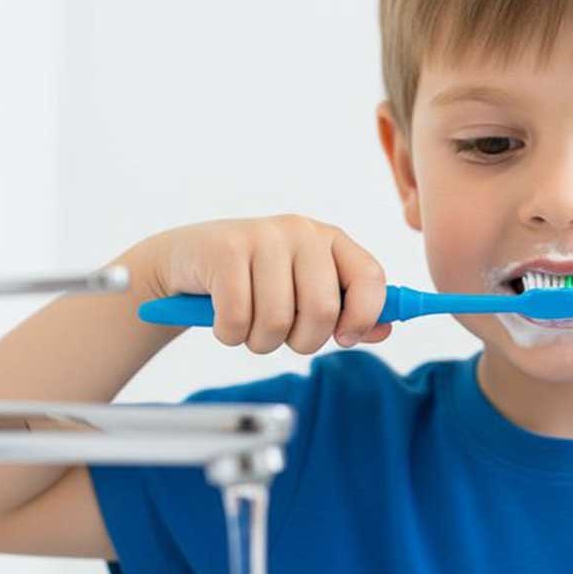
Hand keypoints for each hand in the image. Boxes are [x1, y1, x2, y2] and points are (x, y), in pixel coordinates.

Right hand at [137, 215, 392, 353]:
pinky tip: (221, 317)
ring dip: (260, 341)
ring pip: (278, 321)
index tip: (343, 337)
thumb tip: (385, 328)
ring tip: (248, 324)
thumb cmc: (254, 282)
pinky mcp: (225, 251)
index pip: (371, 278)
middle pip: (322, 310)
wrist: (187, 263)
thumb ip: (347, 311)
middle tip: (282, 334)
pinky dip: (229, 334)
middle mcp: (302, 232)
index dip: (362, 317)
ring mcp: (263, 238)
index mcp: (331, 241)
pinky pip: (238, 319)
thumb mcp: (304, 291)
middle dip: (302, 341)